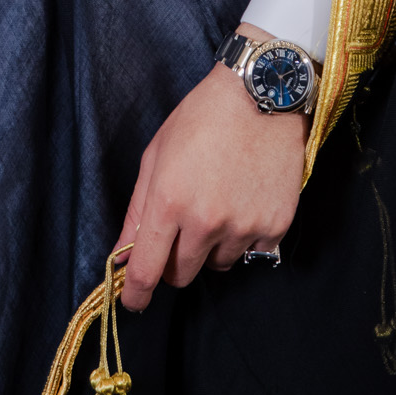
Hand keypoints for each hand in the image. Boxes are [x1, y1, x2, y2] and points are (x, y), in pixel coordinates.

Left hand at [117, 27, 305, 311]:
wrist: (261, 93)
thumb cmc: (202, 117)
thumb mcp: (157, 153)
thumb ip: (137, 209)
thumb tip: (121, 256)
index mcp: (170, 201)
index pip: (146, 270)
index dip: (135, 294)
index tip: (132, 302)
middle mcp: (206, 221)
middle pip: (181, 275)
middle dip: (174, 261)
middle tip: (181, 228)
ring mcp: (243, 226)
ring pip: (217, 264)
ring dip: (211, 246)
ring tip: (219, 201)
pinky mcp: (274, 226)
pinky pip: (252, 253)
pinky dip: (244, 236)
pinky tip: (245, 200)